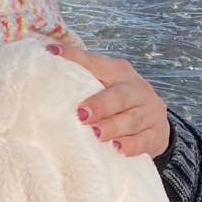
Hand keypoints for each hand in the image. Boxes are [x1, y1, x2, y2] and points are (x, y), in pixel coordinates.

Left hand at [48, 45, 170, 158]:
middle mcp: (137, 89)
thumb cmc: (121, 104)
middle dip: (101, 104)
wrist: (156, 125)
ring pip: (133, 118)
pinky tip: (118, 148)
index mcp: (120, 72)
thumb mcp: (108, 87)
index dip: (76, 57)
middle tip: (81, 114)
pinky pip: (143, 140)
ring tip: (96, 135)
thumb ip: (84, 85)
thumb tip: (44, 83)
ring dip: (113, 126)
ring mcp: (149, 112)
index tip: (52, 53)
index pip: (97, 63)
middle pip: (120, 95)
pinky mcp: (155, 134)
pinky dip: (130, 145)